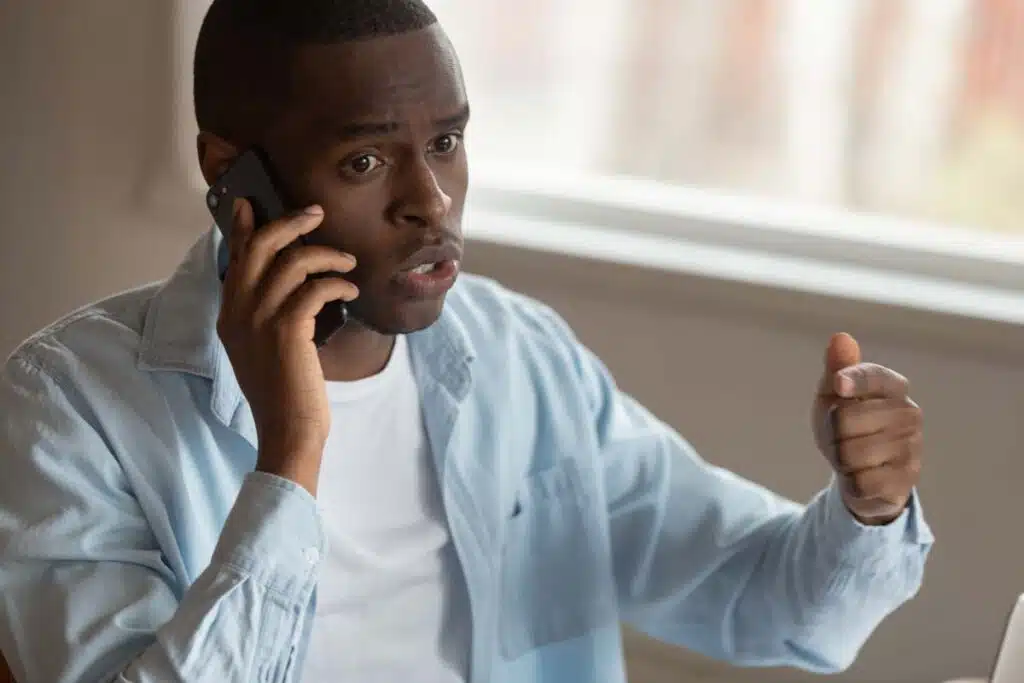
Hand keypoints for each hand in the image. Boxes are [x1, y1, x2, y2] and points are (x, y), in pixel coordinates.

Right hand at [217, 199, 358, 493]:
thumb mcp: (263, 349)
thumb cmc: (284, 394)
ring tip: (348, 262)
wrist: (287, 430)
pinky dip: (337, 283)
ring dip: (326, 255)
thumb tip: (291, 285)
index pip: (234, 258)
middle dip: (289, 222)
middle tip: (316, 213)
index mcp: (229, 315)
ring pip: (291, 262)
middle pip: (258, 246)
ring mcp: (259, 319)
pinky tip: (351, 289)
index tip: (253, 203)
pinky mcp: (287, 329)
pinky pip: (315, 287)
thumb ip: (265, 316)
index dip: (243, 227)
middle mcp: (237, 312)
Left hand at [812, 333, 922, 524]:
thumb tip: (841, 338)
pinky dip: (850, 483)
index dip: (855, 380)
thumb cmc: (845, 427)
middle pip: (846, 419)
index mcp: (893, 387)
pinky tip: (861, 478)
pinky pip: (860, 482)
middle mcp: (909, 414)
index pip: (874, 376)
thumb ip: (837, 369)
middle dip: (830, 433)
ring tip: (850, 458)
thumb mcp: (833, 397)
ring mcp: (912, 448)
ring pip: (850, 453)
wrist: (862, 475)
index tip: (838, 385)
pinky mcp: (907, 481)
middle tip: (839, 438)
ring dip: (839, 459)